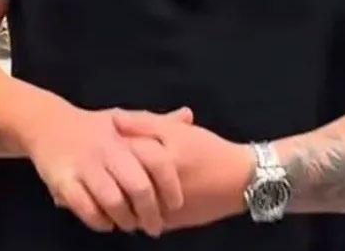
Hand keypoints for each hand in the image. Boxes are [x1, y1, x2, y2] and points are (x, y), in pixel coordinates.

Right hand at [24, 101, 192, 237]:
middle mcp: (108, 149)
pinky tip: (107, 223)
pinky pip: (85, 208)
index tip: (178, 204)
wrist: (49, 125)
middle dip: (150, 213)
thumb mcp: (128, 119)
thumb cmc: (96, 126)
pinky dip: (99, 221)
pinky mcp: (64, 179)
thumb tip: (189, 116)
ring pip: (113, 201)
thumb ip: (158, 122)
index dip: (170, 186)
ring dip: (126, 220)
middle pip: (138, 187)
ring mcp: (85, 164)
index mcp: (127, 135)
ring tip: (132, 226)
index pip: (158, 161)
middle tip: (156, 226)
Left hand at [114, 111, 253, 231]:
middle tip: (107, 163)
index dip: (110, 145)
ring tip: (118, 178)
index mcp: (159, 160)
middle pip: (120, 181)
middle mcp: (156, 189)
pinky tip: (135, 193)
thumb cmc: (208, 150)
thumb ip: (144, 124)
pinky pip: (141, 217)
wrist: (239, 181)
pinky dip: (134, 206)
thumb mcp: (177, 132)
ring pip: (127, 203)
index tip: (104, 141)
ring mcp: (160, 210)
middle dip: (112, 172)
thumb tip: (113, 120)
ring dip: (120, 192)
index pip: (120, 154)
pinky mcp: (167, 224)